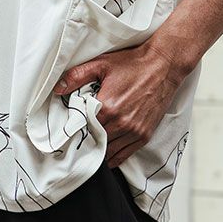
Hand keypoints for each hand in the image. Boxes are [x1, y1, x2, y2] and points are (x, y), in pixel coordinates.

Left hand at [52, 39, 187, 168]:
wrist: (164, 66)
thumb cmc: (134, 64)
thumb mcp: (102, 64)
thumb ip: (77, 76)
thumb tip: (58, 89)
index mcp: (107, 107)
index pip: (84, 128)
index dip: (76, 130)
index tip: (72, 130)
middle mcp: (121, 123)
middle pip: (95, 141)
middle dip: (87, 141)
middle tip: (79, 140)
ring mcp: (134, 131)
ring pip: (109, 152)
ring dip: (100, 150)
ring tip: (92, 146)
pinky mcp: (144, 135)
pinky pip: (124, 155)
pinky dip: (114, 157)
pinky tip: (106, 154)